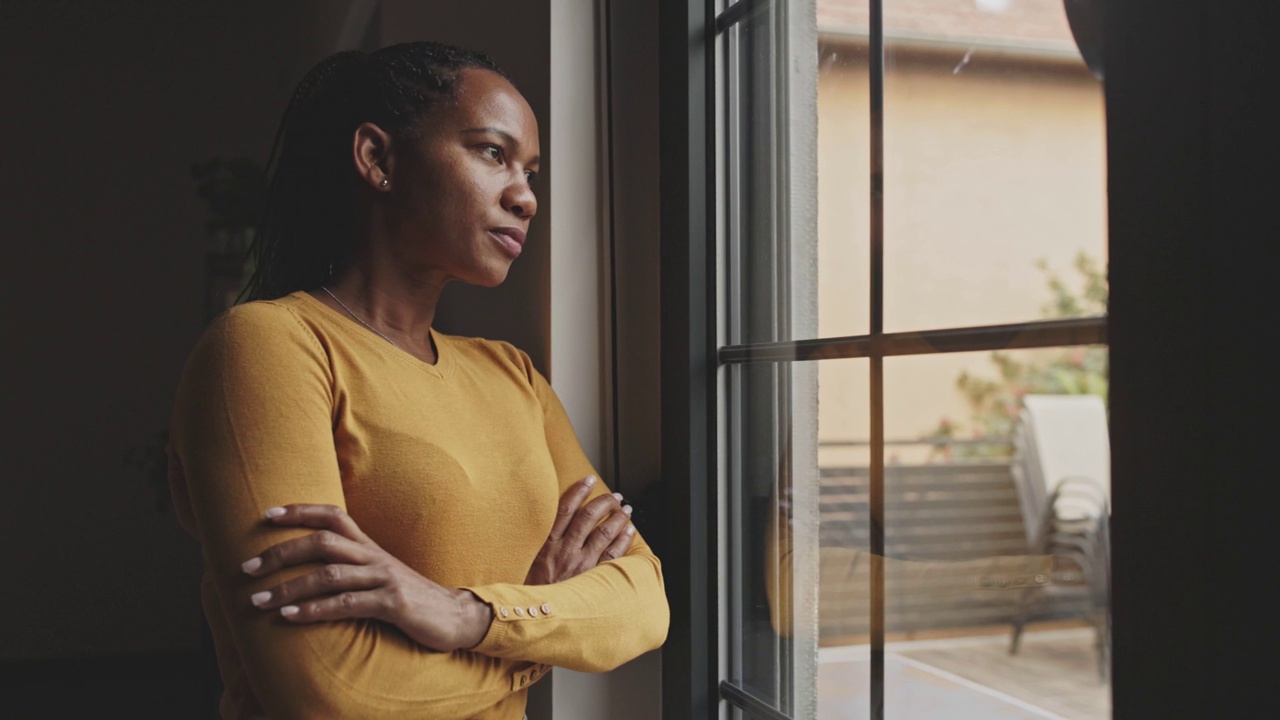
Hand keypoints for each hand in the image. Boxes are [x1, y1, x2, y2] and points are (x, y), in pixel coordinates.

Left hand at [240, 504, 491, 651]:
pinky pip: (346, 604)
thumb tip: (312, 568)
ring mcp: (384, 578)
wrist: (456, 616)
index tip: (266, 514)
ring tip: (257, 599)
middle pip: (322, 541)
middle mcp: (374, 557)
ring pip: (328, 574)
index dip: (299, 510)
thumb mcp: (380, 576)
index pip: (332, 515)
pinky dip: (314, 610)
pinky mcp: (392, 603)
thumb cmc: (411, 599)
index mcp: (370, 547)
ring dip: (288, 587)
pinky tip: (290, 618)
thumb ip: (352, 568)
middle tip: (246, 568)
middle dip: (280, 552)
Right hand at [525, 475, 634, 584]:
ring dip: (618, 518)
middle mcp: (565, 551)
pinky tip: (629, 530)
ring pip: (604, 533)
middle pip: (588, 517)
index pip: (565, 509)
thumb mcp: (526, 564)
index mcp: (546, 544)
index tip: (588, 480)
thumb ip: (539, 545)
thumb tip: (550, 525)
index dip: (578, 491)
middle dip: (604, 502)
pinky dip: (623, 540)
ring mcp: (580, 565)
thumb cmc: (529, 593)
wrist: (534, 620)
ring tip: (626, 509)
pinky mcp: (592, 579)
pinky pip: (613, 555)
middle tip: (614, 496)